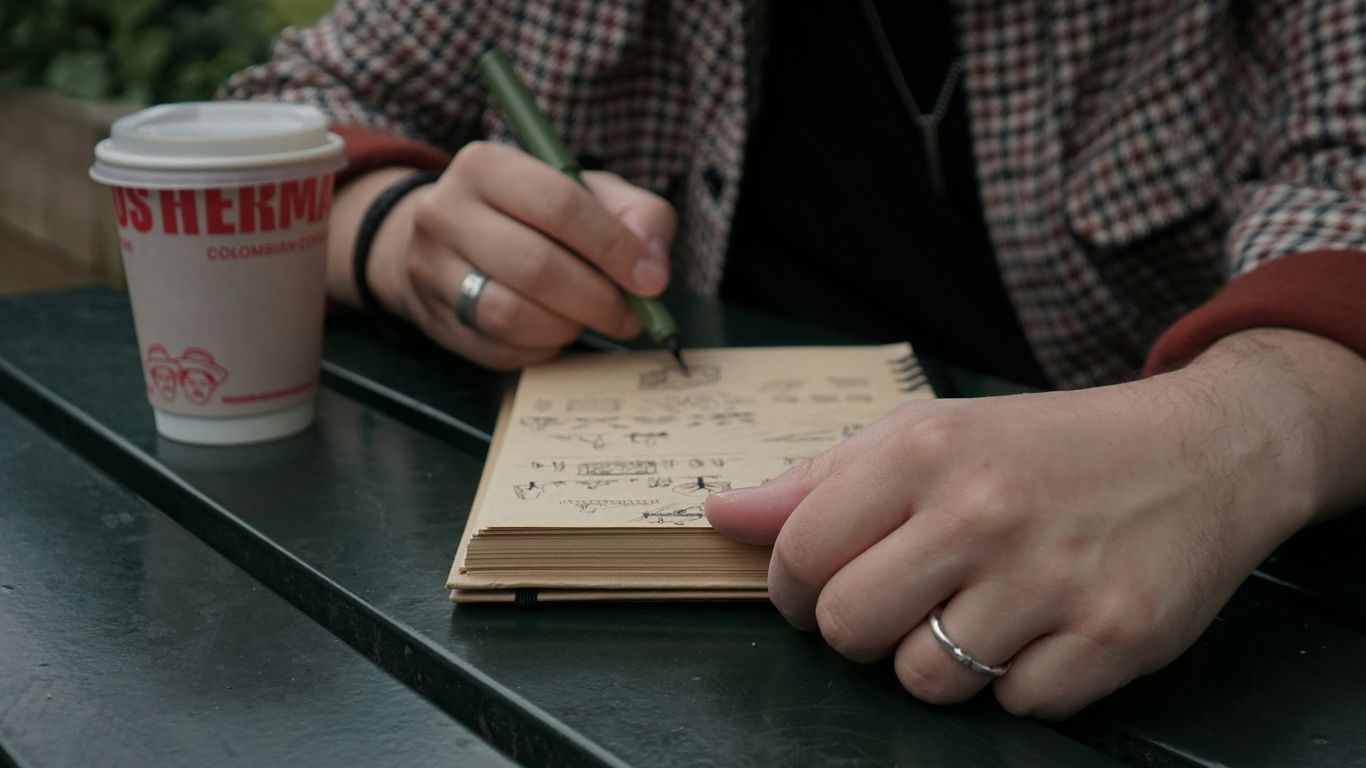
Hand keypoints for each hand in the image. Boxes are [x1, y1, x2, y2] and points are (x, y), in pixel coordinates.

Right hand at [370, 142, 675, 369]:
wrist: (448, 237)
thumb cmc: (532, 213)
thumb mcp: (588, 191)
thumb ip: (636, 216)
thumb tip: (652, 268)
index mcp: (486, 166)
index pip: (560, 206)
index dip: (614, 248)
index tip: (650, 281)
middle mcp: (446, 213)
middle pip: (537, 267)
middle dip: (598, 300)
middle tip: (630, 315)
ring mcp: (431, 270)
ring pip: (512, 316)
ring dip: (569, 327)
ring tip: (589, 319)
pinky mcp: (434, 320)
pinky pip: (499, 350)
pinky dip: (542, 348)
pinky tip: (554, 331)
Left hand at [704, 330, 1361, 717]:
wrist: (1202, 450)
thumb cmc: (1042, 446)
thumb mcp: (928, 433)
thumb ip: (818, 481)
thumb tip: (720, 514)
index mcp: (923, 450)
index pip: (799, 553)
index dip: (794, 588)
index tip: (821, 586)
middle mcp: (983, 511)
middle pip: (850, 628)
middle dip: (859, 630)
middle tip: (901, 601)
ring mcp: (1051, 578)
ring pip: (925, 682)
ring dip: (938, 661)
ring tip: (979, 611)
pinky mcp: (1114, 636)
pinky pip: (1015, 706)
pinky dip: (1020, 681)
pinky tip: (1044, 628)